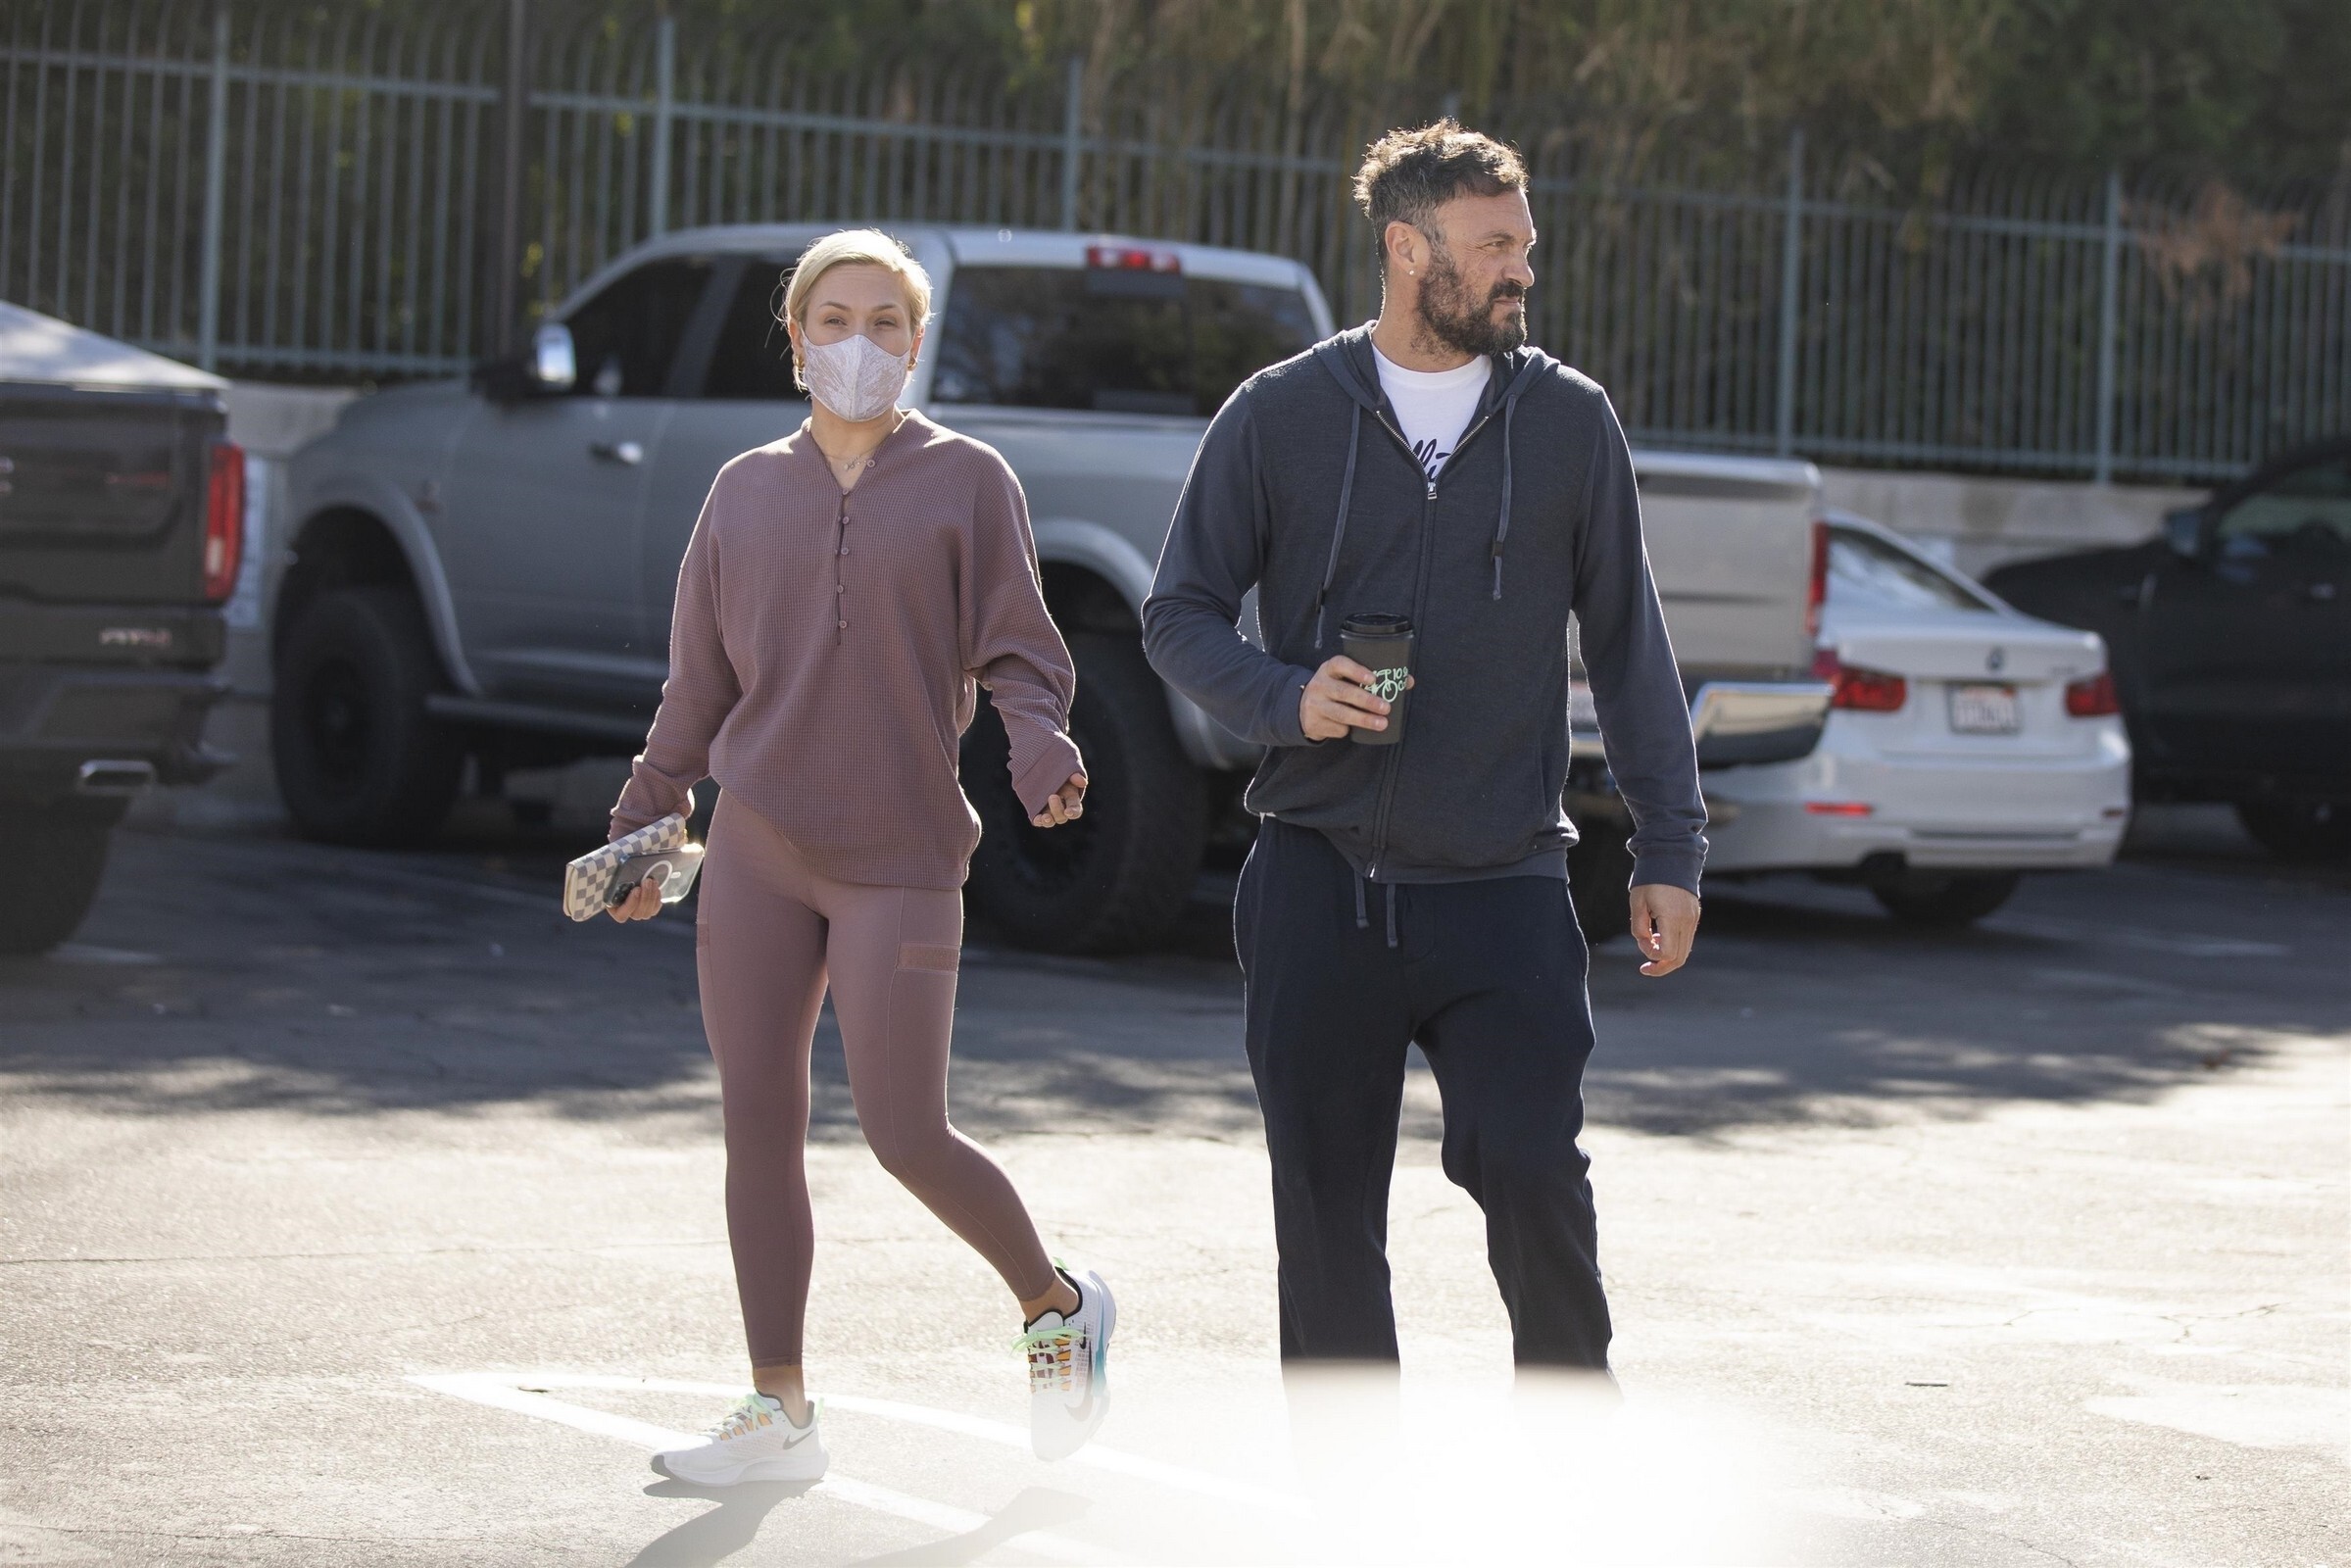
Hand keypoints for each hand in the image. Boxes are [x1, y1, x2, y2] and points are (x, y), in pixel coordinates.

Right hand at [605, 877, 664, 921]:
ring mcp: (637, 912)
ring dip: (651, 897)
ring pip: (647, 913)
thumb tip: (616, 870)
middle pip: (637, 914)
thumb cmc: (619, 871)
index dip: (630, 905)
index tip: (636, 889)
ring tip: (652, 881)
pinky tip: (655, 888)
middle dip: (644, 897)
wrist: (631, 872)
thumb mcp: (614, 872)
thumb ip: (614, 876)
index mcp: (612, 907)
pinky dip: (657, 899)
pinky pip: (654, 910)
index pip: (621, 915)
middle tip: (647, 881)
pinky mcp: (648, 909)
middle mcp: (625, 913)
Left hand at [1031, 772, 1087, 827]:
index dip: (1073, 812)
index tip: (1068, 812)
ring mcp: (1049, 810)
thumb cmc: (1060, 768)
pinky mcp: (1038, 810)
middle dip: (1057, 809)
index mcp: (1072, 798)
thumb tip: (1082, 782)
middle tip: (1052, 796)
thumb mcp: (1069, 768)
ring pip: (1051, 821)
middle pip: (1062, 817)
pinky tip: (1036, 818)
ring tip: (1045, 818)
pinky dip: (1037, 821)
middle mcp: (1062, 807)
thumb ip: (1075, 775)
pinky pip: (1038, 820)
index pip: (1076, 810)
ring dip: (1048, 821)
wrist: (1043, 767)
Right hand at [1299, 656, 1413, 741]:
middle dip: (1367, 701)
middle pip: (1343, 692)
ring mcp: (1315, 704)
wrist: (1305, 709)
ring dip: (1363, 719)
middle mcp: (1319, 684)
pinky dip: (1349, 730)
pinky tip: (1355, 730)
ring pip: (1341, 713)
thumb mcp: (1345, 679)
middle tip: (1386, 707)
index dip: (1356, 670)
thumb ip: (1373, 679)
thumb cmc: (1336, 689)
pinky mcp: (1314, 722)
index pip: (1340, 664)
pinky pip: (1337, 728)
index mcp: (1329, 669)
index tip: (1373, 679)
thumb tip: (1407, 681)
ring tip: (1382, 724)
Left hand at [1628, 883, 1699, 976]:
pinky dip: (1674, 945)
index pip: (1668, 954)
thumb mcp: (1637, 902)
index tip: (1641, 943)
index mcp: (1672, 918)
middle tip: (1645, 968)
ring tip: (1651, 947)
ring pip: (1685, 951)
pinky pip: (1686, 939)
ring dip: (1668, 956)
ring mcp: (1693, 919)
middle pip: (1679, 958)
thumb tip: (1645, 944)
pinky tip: (1660, 936)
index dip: (1652, 956)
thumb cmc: (1650, 879)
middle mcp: (1687, 921)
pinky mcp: (1694, 915)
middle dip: (1661, 967)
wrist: (1671, 857)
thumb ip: (1639, 927)